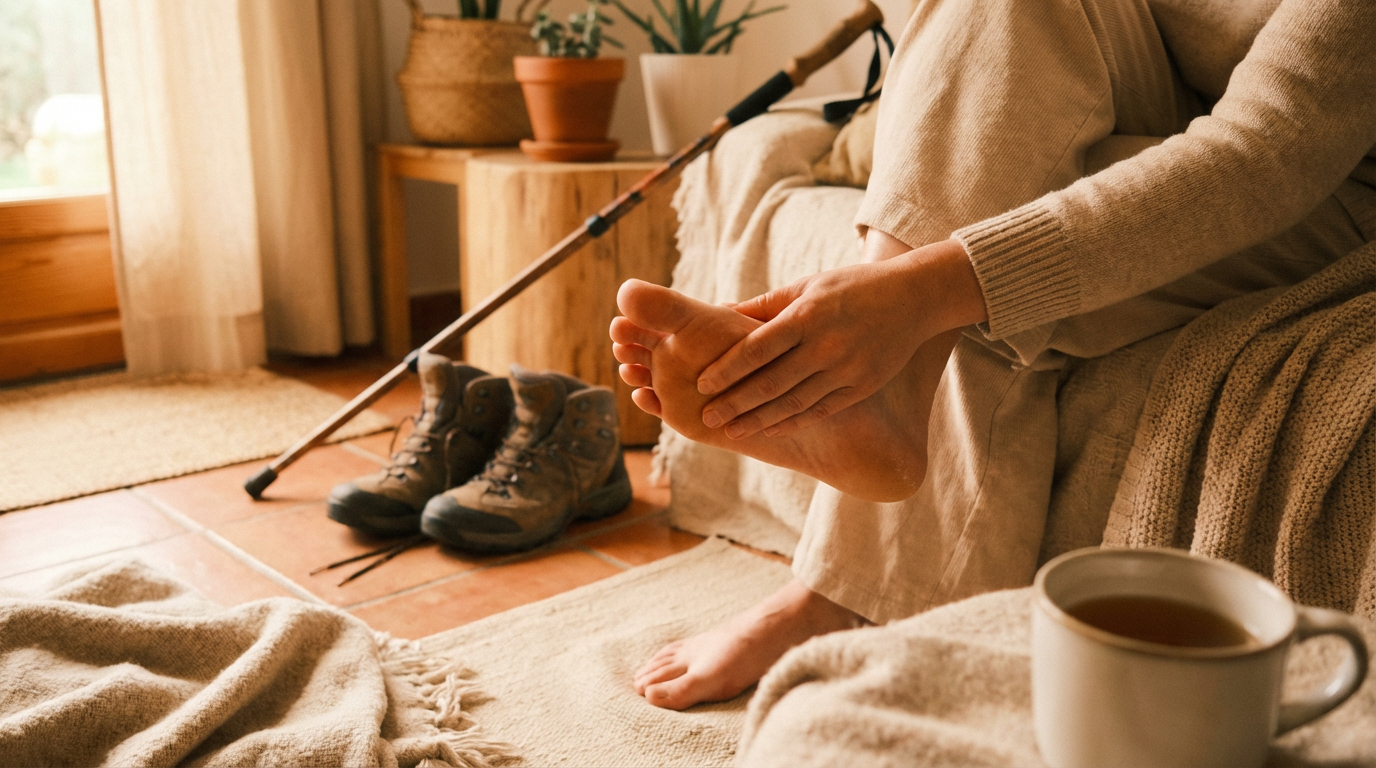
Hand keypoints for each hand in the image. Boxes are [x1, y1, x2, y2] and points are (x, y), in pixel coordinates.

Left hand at [697, 238, 986, 438]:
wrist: (913, 298)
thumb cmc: (850, 287)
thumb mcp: (807, 286)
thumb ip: (763, 306)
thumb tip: (716, 313)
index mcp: (808, 316)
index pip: (758, 348)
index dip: (728, 369)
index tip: (702, 384)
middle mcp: (826, 345)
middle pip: (771, 382)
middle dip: (736, 403)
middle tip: (707, 417)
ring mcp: (847, 370)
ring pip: (794, 403)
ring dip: (759, 420)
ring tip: (731, 430)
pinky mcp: (862, 387)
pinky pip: (820, 410)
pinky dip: (792, 421)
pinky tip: (769, 429)